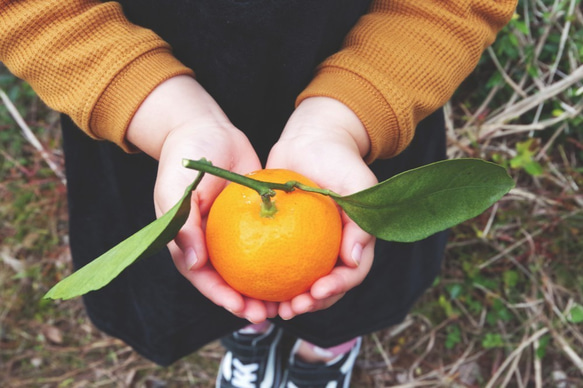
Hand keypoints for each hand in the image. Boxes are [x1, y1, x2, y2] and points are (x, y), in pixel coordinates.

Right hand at [126, 76, 277, 322]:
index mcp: (189, 241)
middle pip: (231, 280)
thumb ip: (182, 226)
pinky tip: (301, 264)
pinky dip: (281, 254)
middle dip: (248, 301)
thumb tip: (195, 264)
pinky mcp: (254, 215)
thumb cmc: (184, 157)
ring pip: (252, 265)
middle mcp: (211, 241)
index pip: (204, 279)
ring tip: (289, 298)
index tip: (243, 309)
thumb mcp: (176, 190)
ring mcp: (234, 230)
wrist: (206, 128)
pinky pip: (268, 238)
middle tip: (271, 312)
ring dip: (268, 285)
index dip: (222, 298)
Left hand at [266, 97, 377, 319]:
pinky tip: (248, 285)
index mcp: (354, 240)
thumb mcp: (358, 184)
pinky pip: (273, 260)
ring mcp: (306, 244)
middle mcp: (331, 248)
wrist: (310, 139)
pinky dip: (265, 276)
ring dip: (286, 300)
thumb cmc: (338, 158)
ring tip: (268, 308)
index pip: (351, 274)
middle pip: (324, 287)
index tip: (316, 292)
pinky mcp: (283, 236)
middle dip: (309, 304)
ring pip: (298, 281)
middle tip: (289, 309)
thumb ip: (360, 221)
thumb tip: (353, 260)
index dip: (336, 289)